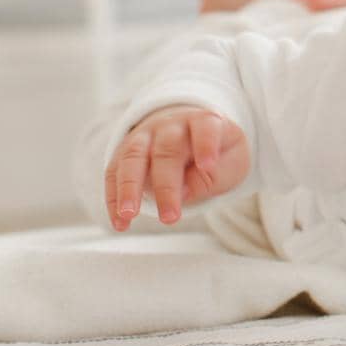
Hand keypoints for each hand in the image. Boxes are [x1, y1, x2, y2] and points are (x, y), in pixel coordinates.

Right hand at [105, 105, 248, 230]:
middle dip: (166, 186)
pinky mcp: (125, 152)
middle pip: (166, 150)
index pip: (205, 127)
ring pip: (132, 156)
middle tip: (170, 218)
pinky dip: (114, 198)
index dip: (206, 145)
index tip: (208, 166)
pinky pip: (114, 172)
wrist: (193, 133)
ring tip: (128, 215)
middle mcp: (171, 124)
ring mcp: (145, 136)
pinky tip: (120, 223)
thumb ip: (214, 177)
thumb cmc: (218, 152)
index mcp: (204, 121)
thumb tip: (184, 192)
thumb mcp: (231, 162)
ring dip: (129, 187)